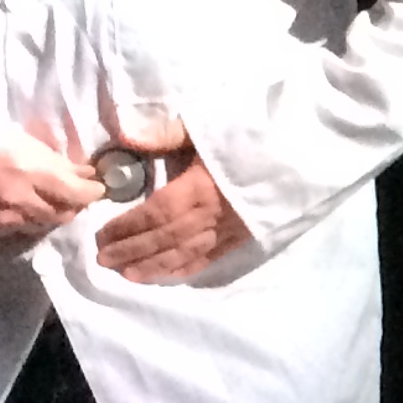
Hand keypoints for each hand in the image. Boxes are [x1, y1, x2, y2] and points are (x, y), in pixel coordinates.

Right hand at [0, 132, 101, 245]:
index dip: (92, 192)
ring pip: (44, 224)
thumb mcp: (15, 139)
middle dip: (76, 205)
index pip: (77, 192)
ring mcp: (4, 220)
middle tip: (78, 195)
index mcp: (29, 172)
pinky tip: (27, 210)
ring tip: (53, 202)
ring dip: (55, 214)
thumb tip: (84, 171)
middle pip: (64, 213)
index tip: (97, 186)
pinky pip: (21, 230)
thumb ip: (53, 159)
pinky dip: (30, 221)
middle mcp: (21, 201)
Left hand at [93, 112, 253, 281]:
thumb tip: (126, 134)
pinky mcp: (242, 238)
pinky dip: (184, 269)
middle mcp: (212, 214)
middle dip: (132, 250)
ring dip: (153, 266)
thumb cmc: (251, 137)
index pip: (156, 213)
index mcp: (200, 187)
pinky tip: (164, 275)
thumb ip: (167, 133)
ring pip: (184, 253)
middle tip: (103, 260)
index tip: (102, 235)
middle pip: (165, 238)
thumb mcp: (208, 127)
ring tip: (126, 274)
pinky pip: (208, 258)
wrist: (299, 156)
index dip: (128, 227)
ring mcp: (228, 230)